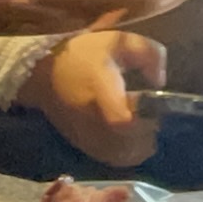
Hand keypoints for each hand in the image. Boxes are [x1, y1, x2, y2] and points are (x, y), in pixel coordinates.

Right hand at [32, 31, 166, 170]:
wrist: (43, 74)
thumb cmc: (83, 55)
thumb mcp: (118, 42)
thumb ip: (148, 54)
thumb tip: (159, 80)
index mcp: (102, 94)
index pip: (124, 121)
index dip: (145, 120)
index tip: (153, 107)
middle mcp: (93, 122)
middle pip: (129, 144)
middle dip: (147, 133)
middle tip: (152, 116)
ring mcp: (87, 138)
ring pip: (123, 156)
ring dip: (139, 145)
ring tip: (143, 127)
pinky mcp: (84, 145)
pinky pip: (112, 159)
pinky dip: (126, 153)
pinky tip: (130, 137)